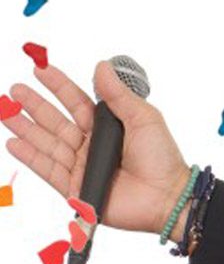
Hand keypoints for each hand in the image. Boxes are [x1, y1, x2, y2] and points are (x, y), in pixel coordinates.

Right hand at [3, 60, 192, 235]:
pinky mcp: (77, 188)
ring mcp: (82, 167)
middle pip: (57, 121)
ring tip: (6, 112)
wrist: (167, 197)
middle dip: (35, 105)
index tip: (40, 68)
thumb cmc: (162, 157)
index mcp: (108, 127)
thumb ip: (119, 95)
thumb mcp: (143, 118)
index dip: (59, 86)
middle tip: (15, 89)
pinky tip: (13, 142)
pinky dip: (30, 156)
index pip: (77, 102)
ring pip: (47, 143)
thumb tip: (102, 66)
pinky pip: (48, 169)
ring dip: (25, 128)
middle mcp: (92, 145)